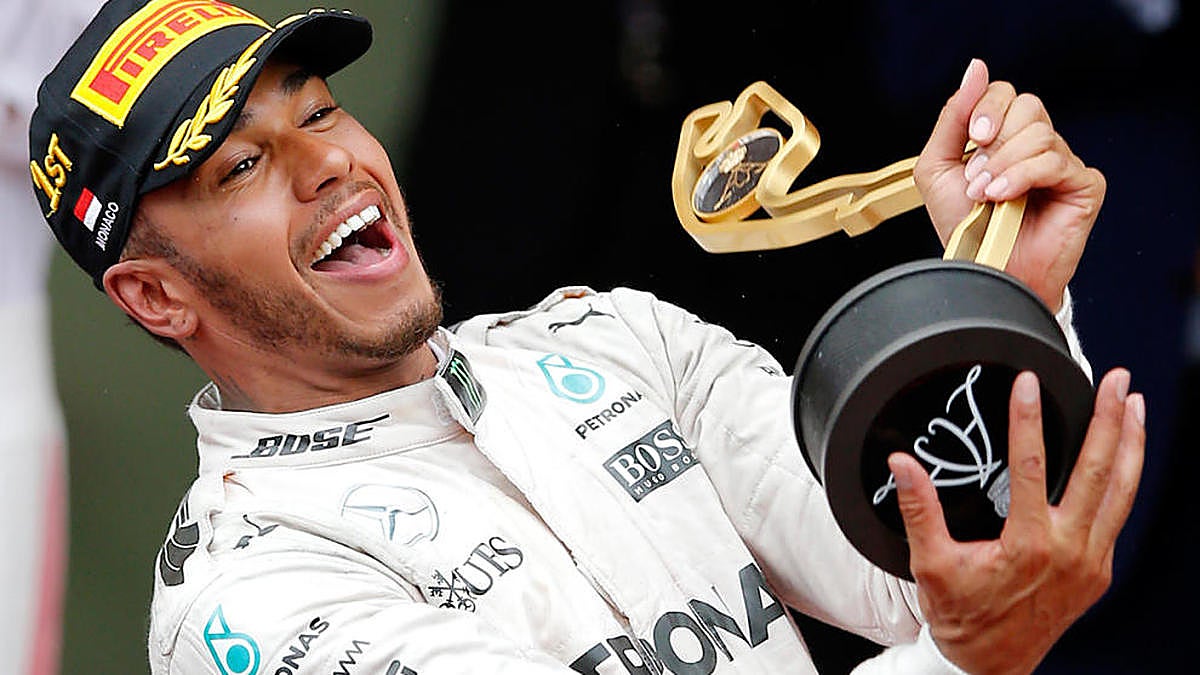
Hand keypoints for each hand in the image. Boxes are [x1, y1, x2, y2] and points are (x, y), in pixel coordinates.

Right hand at [887, 369, 1143, 674]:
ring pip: (1122, 492)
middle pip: (1097, 471)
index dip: (1028, 419)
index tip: (1027, 383)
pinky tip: (1124, 456)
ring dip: (1130, 444)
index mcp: (1028, 546)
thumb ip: (919, 510)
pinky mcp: (1098, 571)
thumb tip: (902, 464)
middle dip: (1108, 419)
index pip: (1031, 466)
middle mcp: (1069, 551)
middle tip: (1115, 381)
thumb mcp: (931, 564)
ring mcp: (1090, 561)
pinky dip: (1126, 479)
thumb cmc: (962, 617)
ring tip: (1135, 405)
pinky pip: (1119, 514)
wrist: (990, 667)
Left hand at [913, 59, 1106, 311]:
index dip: (986, 109)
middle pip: (1027, 105)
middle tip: (976, 175)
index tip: (972, 139)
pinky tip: (1004, 198)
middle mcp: (1037, 145)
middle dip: (994, 140)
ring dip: (1003, 164)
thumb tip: (976, 69)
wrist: (985, 272)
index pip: (1004, 94)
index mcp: (1005, 137)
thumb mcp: (938, 168)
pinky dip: (1023, 177)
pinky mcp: (1084, 185)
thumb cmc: (965, 228)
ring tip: (986, 194)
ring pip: (1040, 133)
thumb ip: (952, 118)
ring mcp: (1063, 164)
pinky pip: (1057, 161)